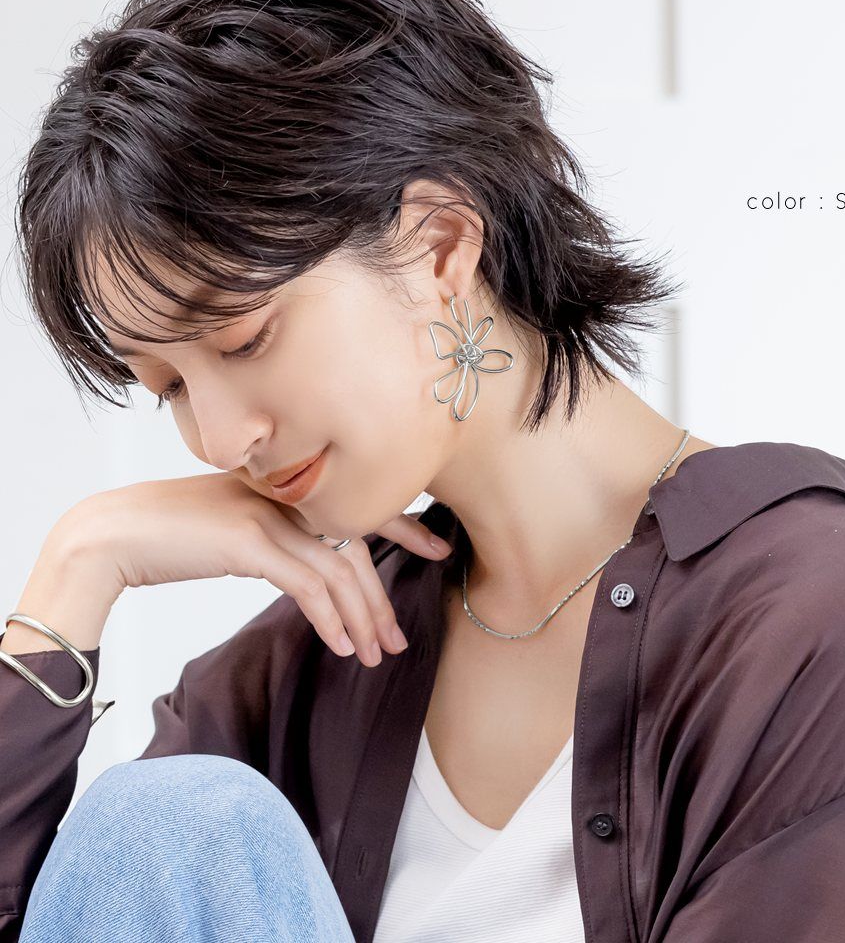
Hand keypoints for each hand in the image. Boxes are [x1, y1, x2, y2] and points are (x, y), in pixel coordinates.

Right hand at [69, 473, 451, 667]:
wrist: (109, 534)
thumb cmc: (170, 535)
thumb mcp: (235, 529)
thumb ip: (277, 537)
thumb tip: (311, 569)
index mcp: (286, 487)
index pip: (359, 505)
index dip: (404, 527)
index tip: (436, 548)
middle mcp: (284, 494)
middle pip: (357, 545)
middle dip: (383, 596)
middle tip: (400, 638)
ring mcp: (268, 515)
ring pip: (339, 570)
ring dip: (362, 618)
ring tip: (375, 655)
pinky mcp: (249, 542)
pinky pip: (308, 586)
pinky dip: (331, 619)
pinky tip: (342, 646)